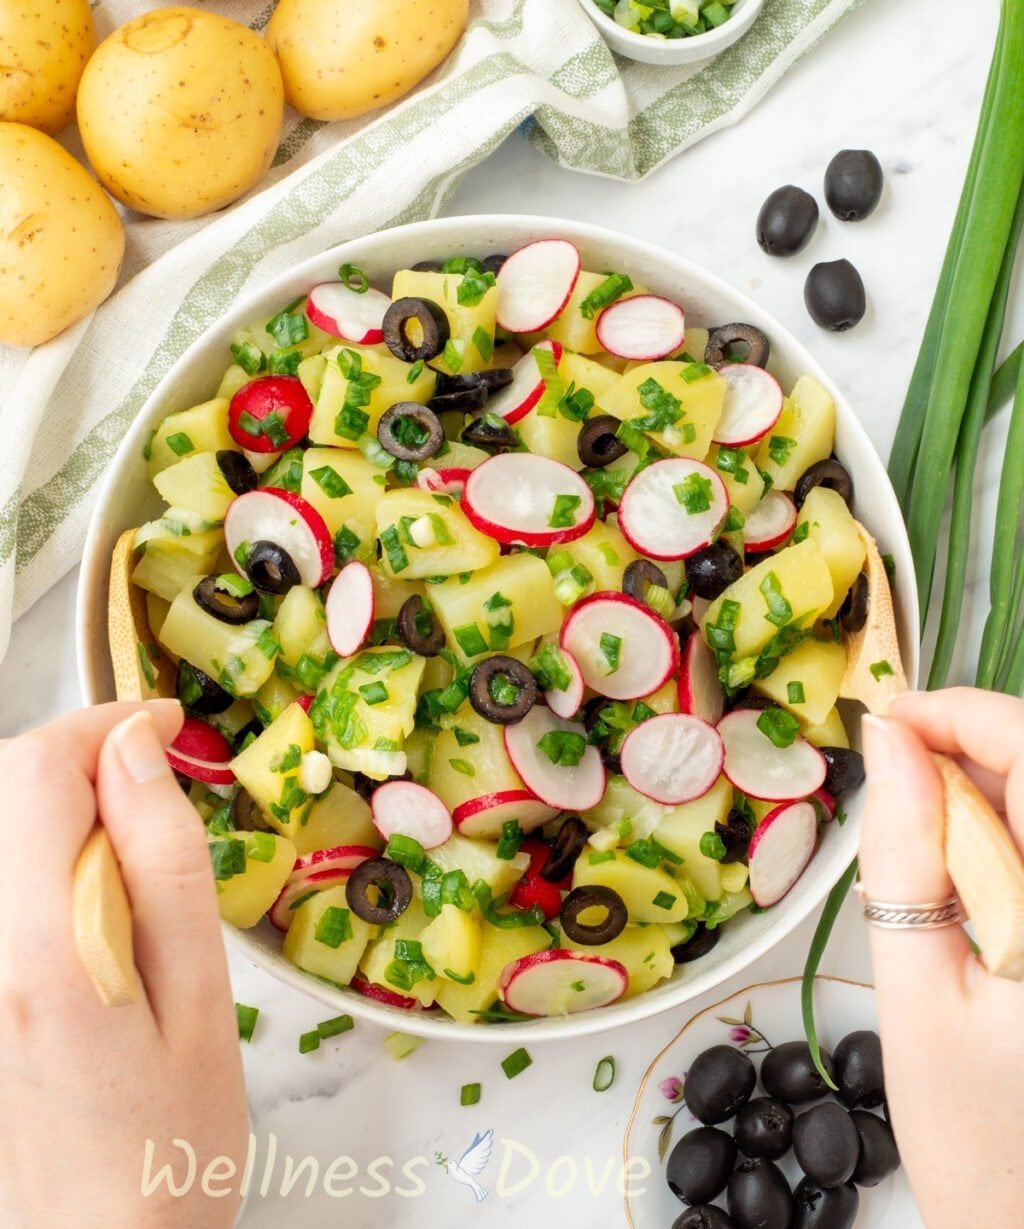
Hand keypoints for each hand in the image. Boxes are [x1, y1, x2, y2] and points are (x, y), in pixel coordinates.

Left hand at [0, 702, 246, 1228]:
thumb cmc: (168, 1142)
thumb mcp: (201, 998)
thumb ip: (165, 863)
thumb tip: (135, 749)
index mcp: (40, 950)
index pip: (38, 770)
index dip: (105, 723)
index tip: (164, 728)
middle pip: (0, 786)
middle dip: (77, 760)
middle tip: (152, 791)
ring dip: (54, 810)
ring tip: (119, 856)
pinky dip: (33, 859)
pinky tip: (77, 900)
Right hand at [859, 688, 1023, 1228]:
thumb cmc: (978, 1137)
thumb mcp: (917, 987)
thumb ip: (904, 854)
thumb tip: (889, 740)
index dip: (962, 712)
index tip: (888, 717)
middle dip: (968, 749)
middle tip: (890, 773)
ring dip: (985, 797)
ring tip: (922, 845)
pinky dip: (1005, 841)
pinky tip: (966, 878)